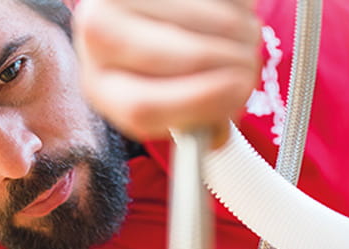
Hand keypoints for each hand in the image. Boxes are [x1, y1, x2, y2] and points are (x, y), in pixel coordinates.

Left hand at [74, 0, 260, 145]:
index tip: (240, 94)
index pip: (144, 106)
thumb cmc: (153, 70)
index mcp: (100, 88)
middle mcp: (96, 36)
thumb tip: (218, 136)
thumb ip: (193, 125)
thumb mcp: (162, 105)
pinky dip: (237, 4)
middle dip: (235, 64)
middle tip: (251, 68)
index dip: (201, 104)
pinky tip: (230, 13)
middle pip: (185, 55)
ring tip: (243, 41)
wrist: (131, 15)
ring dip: (242, 32)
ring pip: (205, 16)